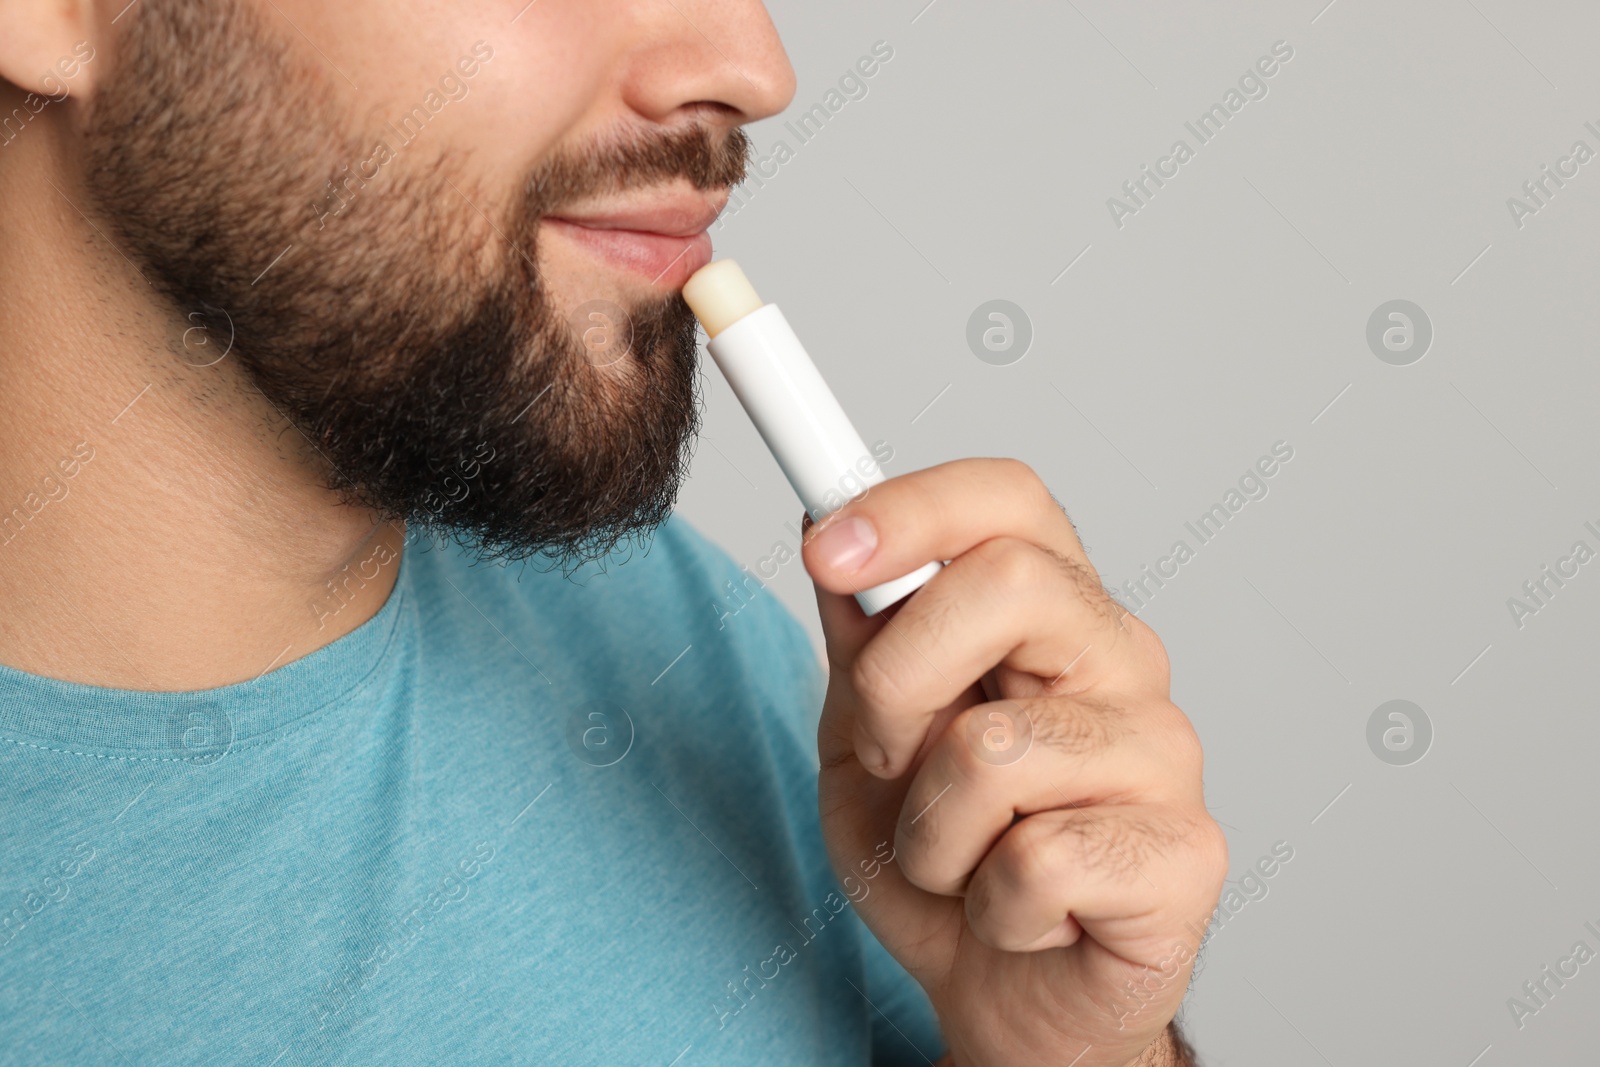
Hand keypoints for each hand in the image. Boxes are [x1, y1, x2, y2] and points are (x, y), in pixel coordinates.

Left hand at [802, 459, 1226, 1066]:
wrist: (1001, 995)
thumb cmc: (944, 857)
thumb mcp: (868, 738)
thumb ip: (861, 641)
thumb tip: (835, 534)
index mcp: (1049, 611)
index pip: (1006, 501)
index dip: (911, 508)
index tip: (824, 546)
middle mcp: (1121, 660)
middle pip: (1012, 582)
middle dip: (898, 682)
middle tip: (893, 758)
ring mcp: (1164, 753)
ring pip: (995, 748)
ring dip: (930, 832)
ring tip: (961, 861)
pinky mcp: (1188, 854)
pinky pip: (1036, 861)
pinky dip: (987, 905)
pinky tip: (1020, 913)